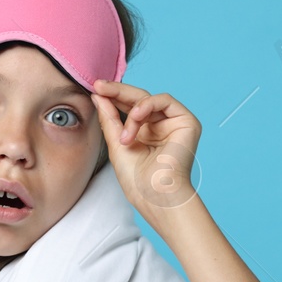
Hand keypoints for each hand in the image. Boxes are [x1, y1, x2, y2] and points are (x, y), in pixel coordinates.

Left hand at [91, 80, 201, 214]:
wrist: (155, 196)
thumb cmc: (138, 180)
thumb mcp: (116, 143)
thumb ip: (109, 118)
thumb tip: (98, 95)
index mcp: (145, 133)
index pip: (128, 108)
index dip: (112, 97)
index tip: (95, 89)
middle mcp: (160, 127)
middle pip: (138, 100)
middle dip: (117, 92)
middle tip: (99, 86)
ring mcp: (174, 124)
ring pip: (149, 99)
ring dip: (132, 110)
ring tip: (124, 134)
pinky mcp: (187, 122)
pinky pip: (165, 100)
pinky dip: (147, 106)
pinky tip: (135, 117)